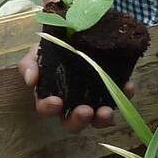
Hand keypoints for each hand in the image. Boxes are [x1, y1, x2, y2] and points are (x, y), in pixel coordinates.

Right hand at [21, 43, 135, 132]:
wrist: (76, 35)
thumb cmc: (54, 48)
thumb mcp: (38, 52)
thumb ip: (30, 65)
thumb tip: (31, 80)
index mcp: (51, 96)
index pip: (46, 108)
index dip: (49, 107)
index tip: (56, 102)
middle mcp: (71, 104)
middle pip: (72, 122)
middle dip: (78, 120)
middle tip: (85, 111)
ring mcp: (92, 101)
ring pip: (96, 120)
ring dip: (102, 119)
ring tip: (107, 111)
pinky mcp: (110, 93)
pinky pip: (118, 99)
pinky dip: (124, 96)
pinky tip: (127, 87)